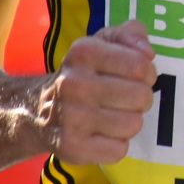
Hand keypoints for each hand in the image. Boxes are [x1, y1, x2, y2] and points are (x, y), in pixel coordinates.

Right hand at [34, 20, 156, 163]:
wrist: (35, 110)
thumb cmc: (82, 73)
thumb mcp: (102, 42)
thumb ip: (131, 34)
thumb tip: (148, 52)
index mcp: (85, 52)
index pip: (141, 65)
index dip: (147, 73)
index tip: (136, 76)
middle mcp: (74, 83)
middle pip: (141, 96)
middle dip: (141, 98)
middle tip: (126, 98)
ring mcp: (71, 117)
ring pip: (133, 124)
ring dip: (129, 121)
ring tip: (113, 115)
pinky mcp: (72, 147)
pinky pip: (119, 149)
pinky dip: (116, 144)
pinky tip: (102, 134)